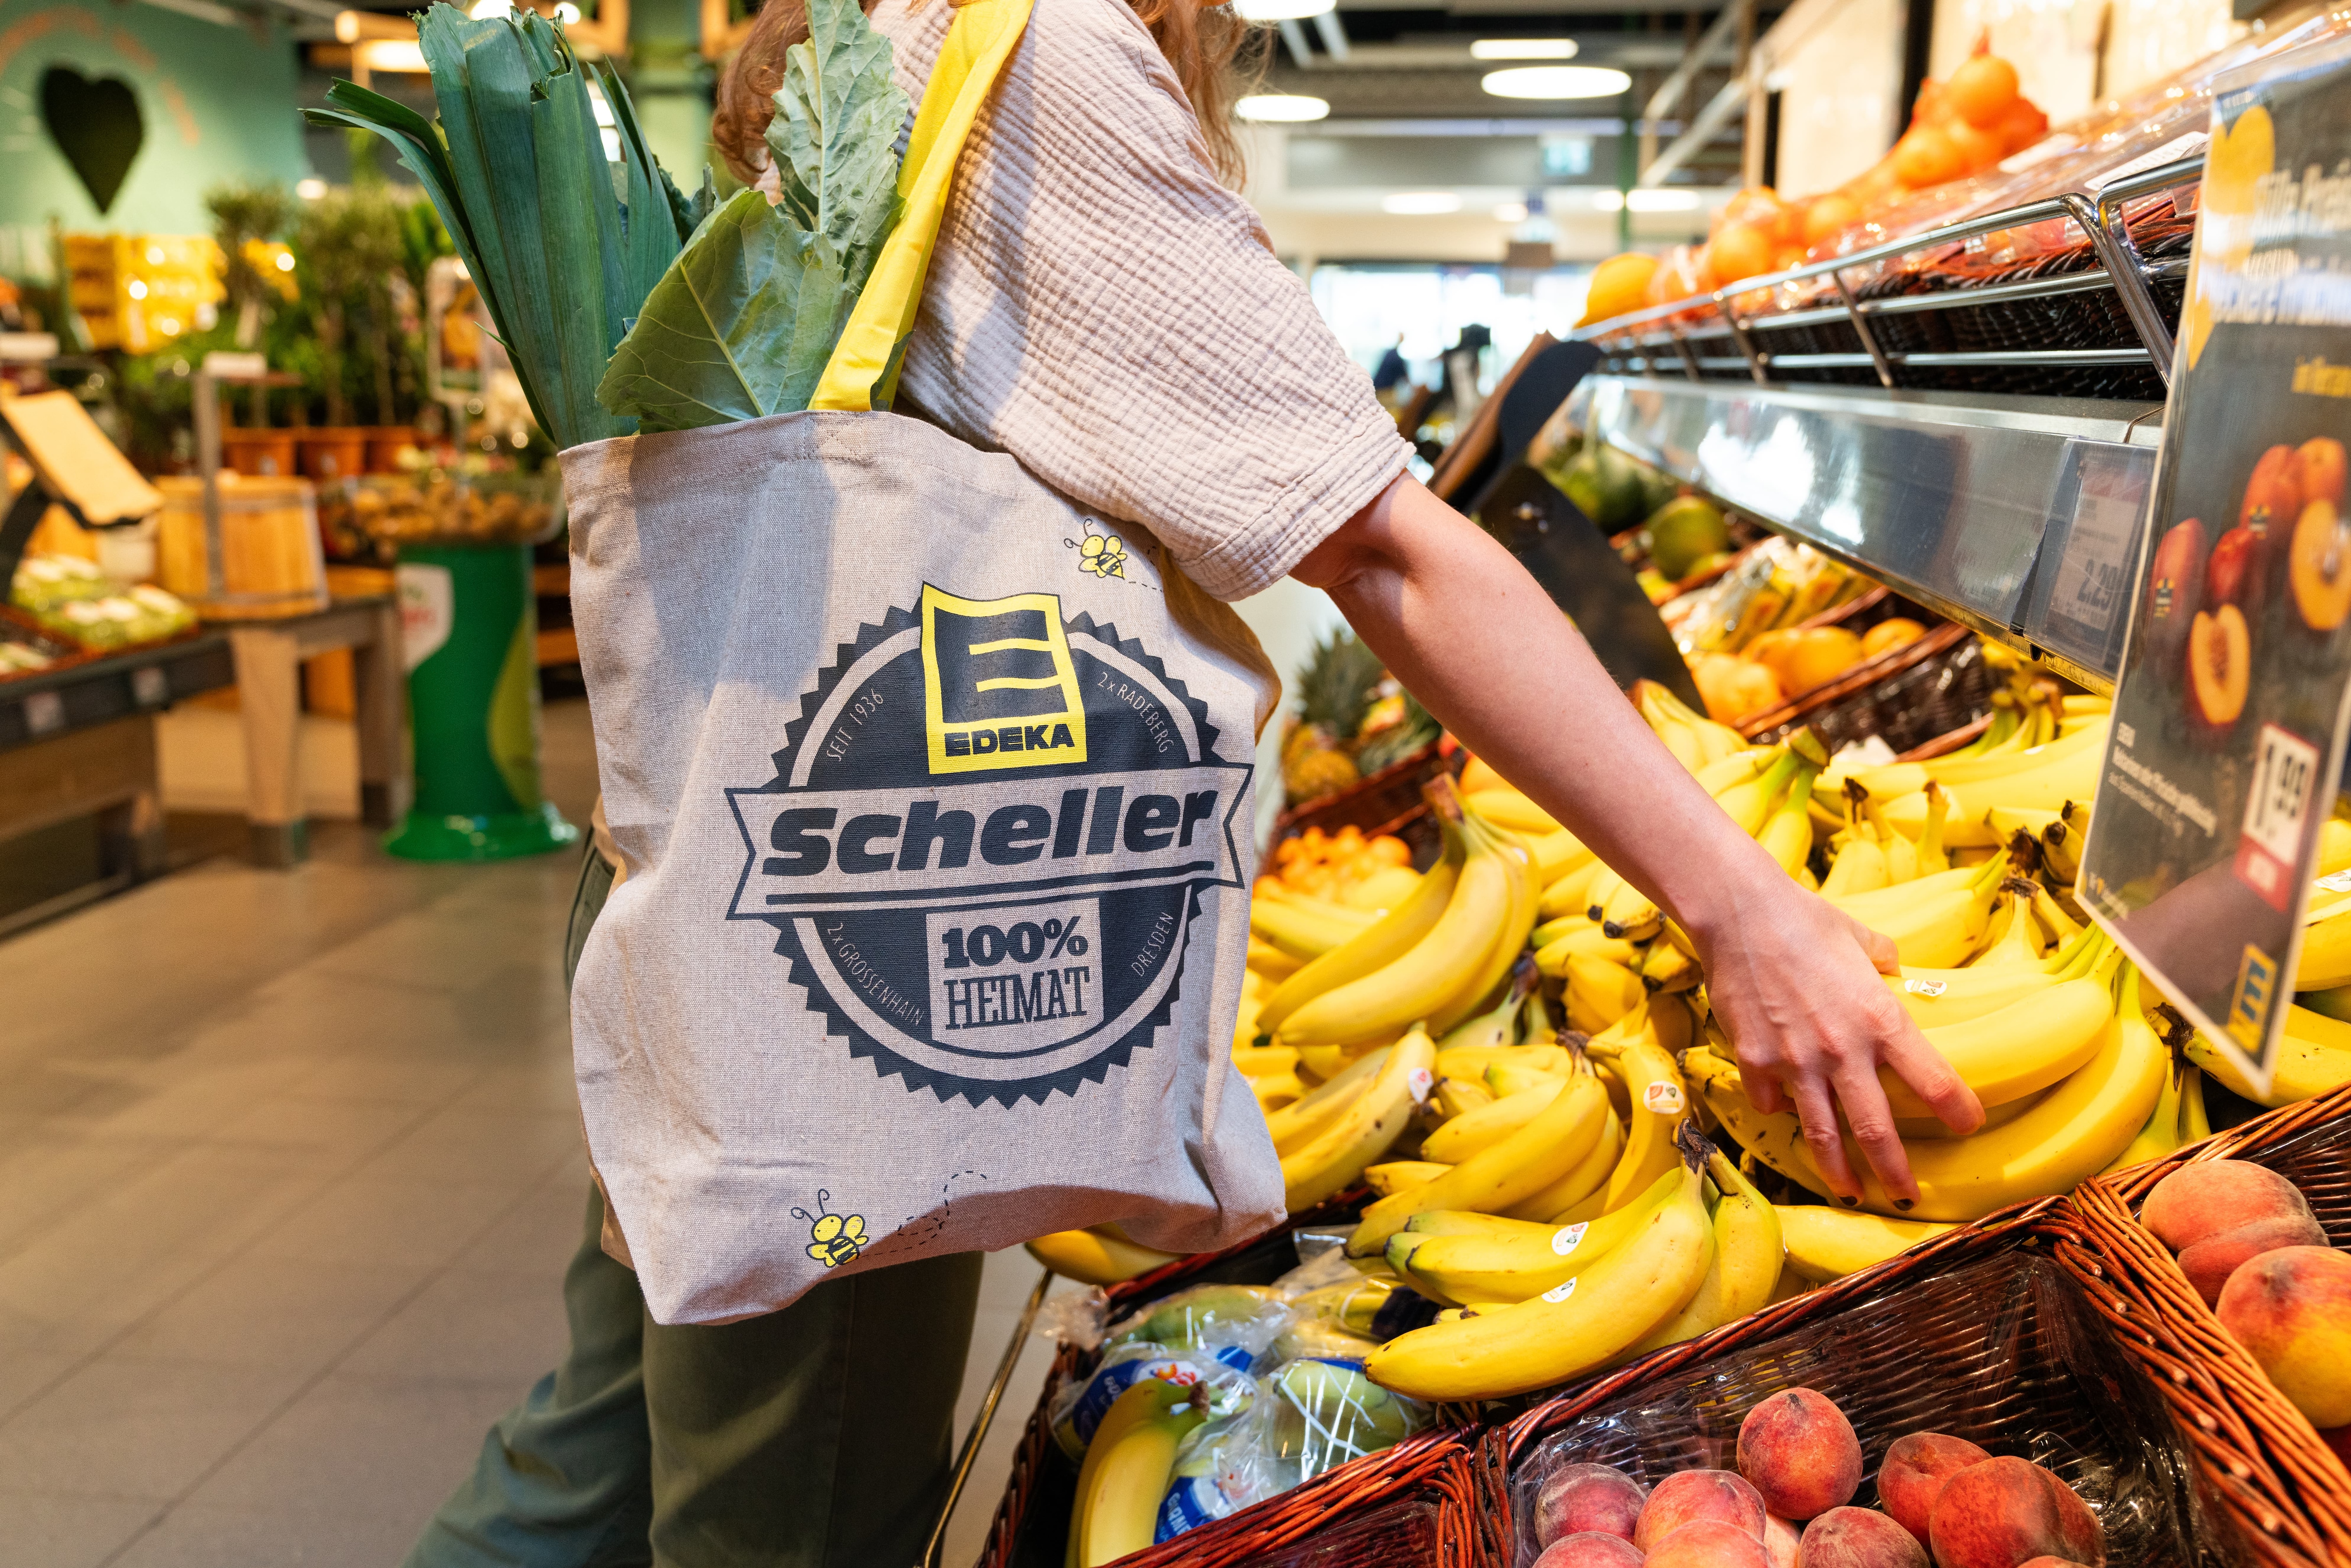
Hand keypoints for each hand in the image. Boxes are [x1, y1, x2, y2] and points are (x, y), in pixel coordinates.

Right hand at [1688, 872, 1982, 1207]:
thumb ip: (1883, 959)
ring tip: (1850, 1192)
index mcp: (1881, 1020)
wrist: (1738, 913)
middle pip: (1877, 1129)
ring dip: (1838, 1171)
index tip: (1968, 1125)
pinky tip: (1784, 1110)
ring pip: (1822, 1134)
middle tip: (1907, 1197)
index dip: (1958, 1110)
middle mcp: (1843, 1050)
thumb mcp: (1859, 937)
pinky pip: (1771, 1102)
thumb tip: (1891, 966)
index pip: (1934, 1081)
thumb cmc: (1803, 918)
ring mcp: (1795, 1061)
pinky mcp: (1754, 1062)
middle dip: (1895, 1173)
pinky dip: (1780, 1110)